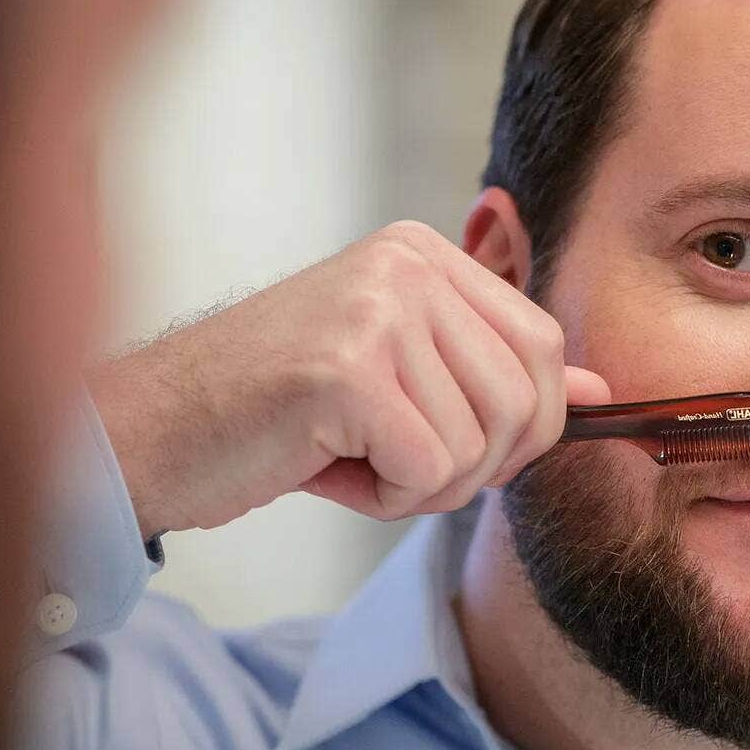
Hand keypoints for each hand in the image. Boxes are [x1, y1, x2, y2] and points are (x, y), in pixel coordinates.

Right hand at [90, 221, 610, 537]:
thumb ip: (490, 372)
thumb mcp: (393, 377)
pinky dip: (385, 497)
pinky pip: (429, 469)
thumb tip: (598, 388)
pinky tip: (325, 469)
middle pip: (526, 399)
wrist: (151, 432)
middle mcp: (405, 264)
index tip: (449, 449)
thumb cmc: (266, 415)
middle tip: (396, 467)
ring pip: (480, 443)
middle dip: (475, 465)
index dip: (518, 426)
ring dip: (423, 485)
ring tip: (352, 462)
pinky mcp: (346, 369)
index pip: (542, 346)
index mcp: (421, 252)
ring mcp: (376, 310)